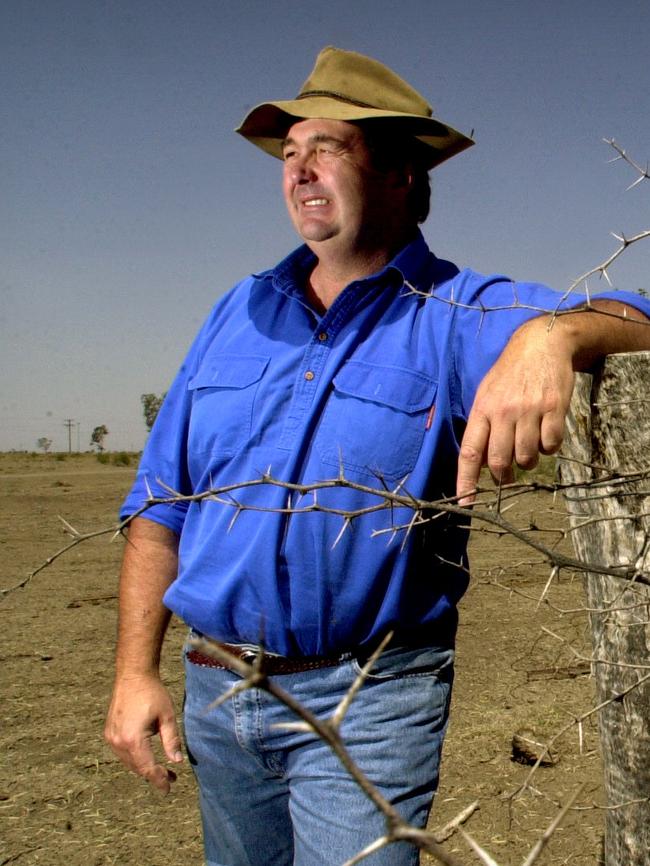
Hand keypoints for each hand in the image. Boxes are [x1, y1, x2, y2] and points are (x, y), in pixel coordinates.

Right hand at [104, 674, 182, 794]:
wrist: (133, 675)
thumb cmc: (153, 693)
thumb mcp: (168, 716)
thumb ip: (171, 740)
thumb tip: (177, 762)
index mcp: (133, 739)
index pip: (147, 768)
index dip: (159, 780)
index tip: (168, 790)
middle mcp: (118, 742)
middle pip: (137, 768)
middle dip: (154, 775)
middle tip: (171, 778)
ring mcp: (111, 738)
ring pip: (129, 762)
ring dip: (143, 767)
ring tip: (162, 769)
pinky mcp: (109, 732)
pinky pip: (122, 753)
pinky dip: (134, 758)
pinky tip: (146, 756)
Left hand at [456, 317, 574, 504]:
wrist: (541, 344)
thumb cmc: (509, 373)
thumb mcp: (487, 393)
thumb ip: (482, 426)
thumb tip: (480, 462)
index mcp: (482, 409)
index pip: (470, 452)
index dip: (466, 481)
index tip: (464, 503)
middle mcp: (504, 412)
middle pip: (500, 461)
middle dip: (503, 477)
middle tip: (507, 476)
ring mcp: (529, 411)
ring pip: (527, 457)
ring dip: (528, 461)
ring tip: (528, 447)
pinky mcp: (554, 409)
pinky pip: (551, 445)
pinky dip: (549, 448)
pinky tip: (545, 434)